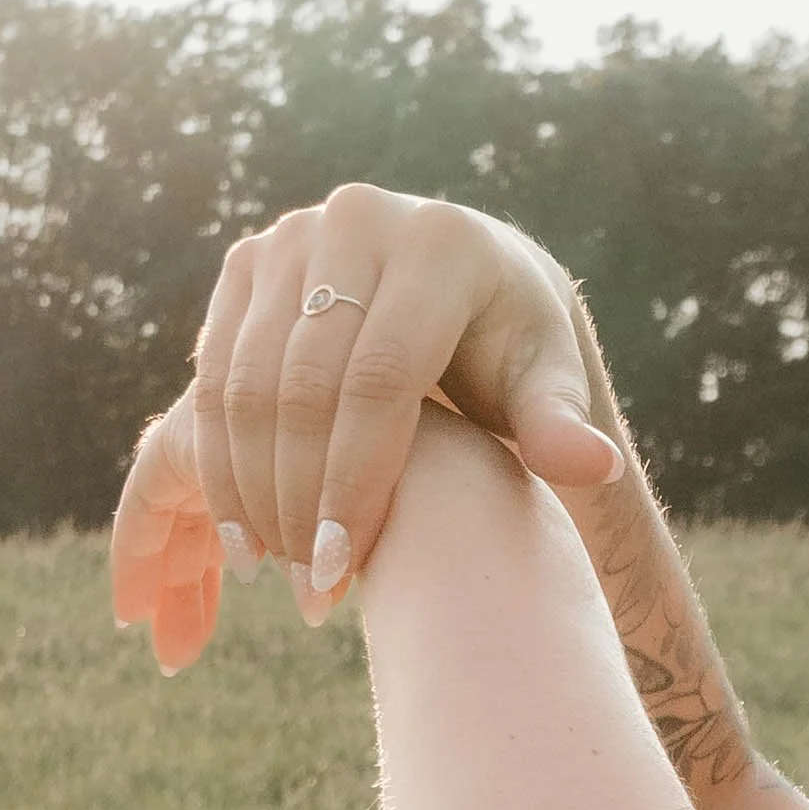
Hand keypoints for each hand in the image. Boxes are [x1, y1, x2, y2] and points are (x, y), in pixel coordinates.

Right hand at [116, 185, 623, 639]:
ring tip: (272, 570)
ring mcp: (293, 235)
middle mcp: (359, 220)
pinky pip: (215, 369)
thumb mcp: (549, 384)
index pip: (381, 378)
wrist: (468, 283)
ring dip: (249, 486)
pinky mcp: (249, 259)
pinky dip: (221, 456)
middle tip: (308, 589)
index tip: (343, 567)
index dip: (356, 478)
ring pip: (246, 378)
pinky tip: (243, 531)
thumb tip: (593, 465)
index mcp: (442, 247)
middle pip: (304, 380)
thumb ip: (561, 427)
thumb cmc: (514, 351)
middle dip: (299, 496)